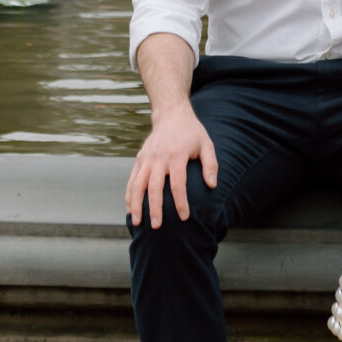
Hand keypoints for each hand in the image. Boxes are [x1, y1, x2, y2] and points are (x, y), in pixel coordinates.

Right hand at [125, 103, 217, 227]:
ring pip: (137, 184)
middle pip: (154, 186)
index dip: (180, 202)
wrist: (171, 115)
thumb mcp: (206, 144)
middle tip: (157, 226)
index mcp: (177, 154)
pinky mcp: (139, 159)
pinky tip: (130, 210)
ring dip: (136, 205)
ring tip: (137, 223)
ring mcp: (147, 158)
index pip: (178, 183)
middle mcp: (159, 157)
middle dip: (154, 208)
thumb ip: (211, 165)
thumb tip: (212, 185)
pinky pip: (131, 179)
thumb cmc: (192, 133)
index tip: (184, 217)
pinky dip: (129, 195)